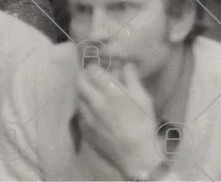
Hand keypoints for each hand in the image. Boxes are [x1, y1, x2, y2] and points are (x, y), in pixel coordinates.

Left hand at [77, 62, 157, 178]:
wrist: (136, 156)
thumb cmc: (143, 125)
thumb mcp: (143, 99)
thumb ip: (132, 79)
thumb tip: (126, 63)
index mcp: (111, 92)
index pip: (93, 71)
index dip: (94, 67)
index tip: (99, 69)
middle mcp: (95, 102)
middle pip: (79, 81)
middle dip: (84, 76)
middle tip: (91, 79)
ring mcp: (88, 117)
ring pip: (77, 97)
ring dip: (82, 92)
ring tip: (91, 95)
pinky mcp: (85, 130)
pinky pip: (79, 114)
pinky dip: (83, 109)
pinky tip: (92, 112)